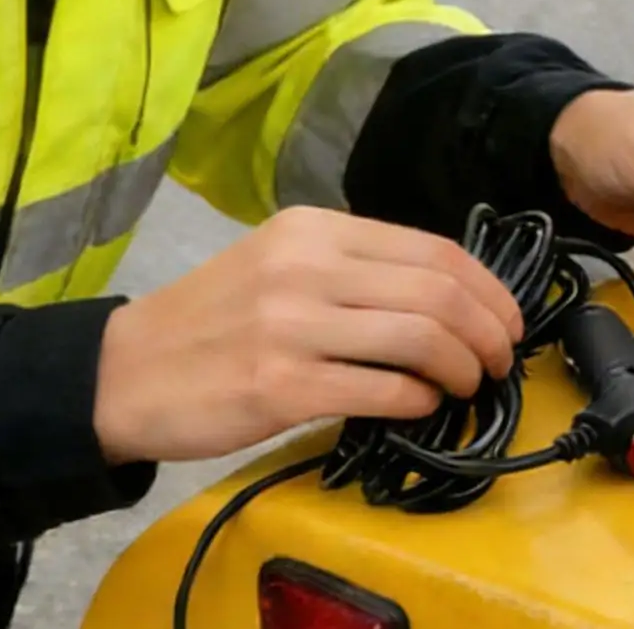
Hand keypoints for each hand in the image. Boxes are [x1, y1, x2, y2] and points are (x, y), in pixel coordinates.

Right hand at [93, 207, 523, 464]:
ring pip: (418, 337)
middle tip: (498, 359)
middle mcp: (307, 265)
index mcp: (313, 228)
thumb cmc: (214, 318)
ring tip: (468, 385)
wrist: (126, 370)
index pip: (431, 248)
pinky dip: (419, 399)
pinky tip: (424, 406)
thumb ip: (352, 268)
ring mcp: (292, 325)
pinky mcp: (280, 386)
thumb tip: (443, 297)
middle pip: (436, 291)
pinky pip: (380, 389)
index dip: (486, 287)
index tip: (507, 318)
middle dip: (487, 330)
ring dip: (462, 367)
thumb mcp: (279, 262)